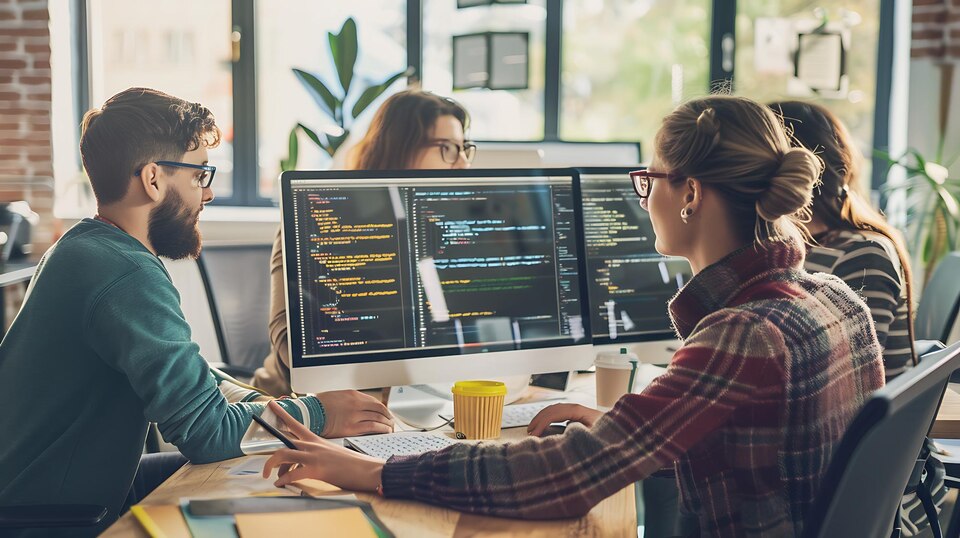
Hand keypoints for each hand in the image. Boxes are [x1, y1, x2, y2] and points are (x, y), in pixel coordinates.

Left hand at [263, 400, 384, 490]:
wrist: (366, 469)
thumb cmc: (350, 463)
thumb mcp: (331, 453)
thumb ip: (316, 455)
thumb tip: (302, 465)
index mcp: (316, 440)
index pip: (295, 423)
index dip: (281, 413)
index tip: (271, 404)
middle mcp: (313, 445)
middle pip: (284, 441)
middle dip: (269, 455)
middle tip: (264, 468)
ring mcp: (314, 456)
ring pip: (283, 454)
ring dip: (271, 466)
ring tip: (269, 477)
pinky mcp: (316, 469)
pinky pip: (292, 474)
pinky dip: (283, 480)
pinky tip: (281, 485)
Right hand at [314, 390, 393, 437]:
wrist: (309, 414)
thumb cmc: (319, 406)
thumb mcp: (338, 396)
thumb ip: (352, 401)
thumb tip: (362, 407)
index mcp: (353, 395)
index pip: (375, 402)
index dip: (384, 409)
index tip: (387, 414)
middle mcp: (356, 404)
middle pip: (380, 410)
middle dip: (388, 417)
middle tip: (391, 422)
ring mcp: (354, 415)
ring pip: (378, 419)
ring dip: (387, 424)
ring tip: (389, 429)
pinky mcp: (351, 428)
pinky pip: (372, 428)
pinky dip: (381, 429)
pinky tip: (384, 432)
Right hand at [527, 403, 602, 436]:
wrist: (620, 436)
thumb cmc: (609, 437)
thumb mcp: (592, 437)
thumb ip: (574, 434)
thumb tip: (556, 433)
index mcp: (580, 411)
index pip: (555, 413)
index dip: (542, 423)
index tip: (534, 435)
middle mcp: (578, 409)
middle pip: (553, 409)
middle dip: (539, 419)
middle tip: (529, 432)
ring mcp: (579, 412)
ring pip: (555, 411)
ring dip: (543, 418)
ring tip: (534, 429)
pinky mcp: (580, 418)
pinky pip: (561, 415)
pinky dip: (550, 420)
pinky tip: (545, 427)